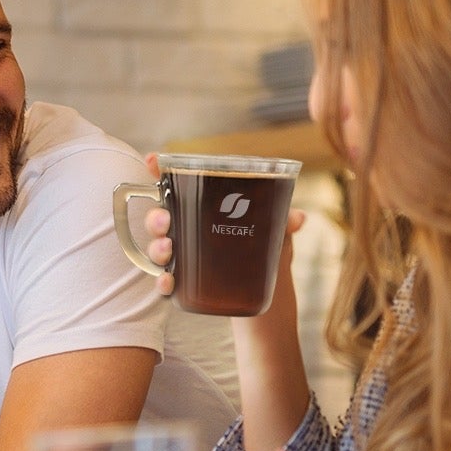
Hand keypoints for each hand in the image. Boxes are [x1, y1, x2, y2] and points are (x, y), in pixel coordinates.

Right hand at [140, 152, 308, 314]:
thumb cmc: (264, 248)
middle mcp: (186, 230)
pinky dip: (163, 283)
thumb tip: (298, 218)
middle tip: (165, 219)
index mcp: (202, 208)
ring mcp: (183, 257)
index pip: (174, 186)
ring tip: (167, 248)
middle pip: (160, 218)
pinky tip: (168, 283)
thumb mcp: (275, 232)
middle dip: (155, 217)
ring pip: (158, 249)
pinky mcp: (185, 284)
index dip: (158, 170)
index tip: (152, 160)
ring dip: (157, 247)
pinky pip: (166, 283)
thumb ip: (282, 221)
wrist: (267, 291)